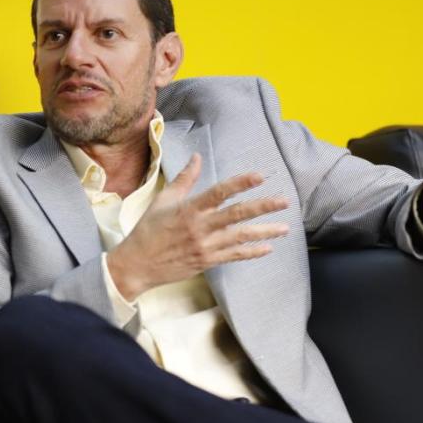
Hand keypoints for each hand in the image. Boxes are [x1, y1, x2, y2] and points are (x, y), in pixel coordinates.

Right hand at [106, 154, 288, 300]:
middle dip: (262, 207)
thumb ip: (184, 179)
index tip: (259, 176)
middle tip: (284, 201)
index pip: (219, 192)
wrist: (137, 264)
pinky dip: (252, 252)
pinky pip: (234, 256)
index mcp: (189, 209)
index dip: (240, 184)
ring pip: (240, 237)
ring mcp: (205, 246)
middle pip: (237, 215)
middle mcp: (200, 227)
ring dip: (265, 232)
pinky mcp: (207, 261)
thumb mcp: (163, 200)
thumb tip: (197, 157)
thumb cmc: (148, 229)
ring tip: (285, 228)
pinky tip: (268, 247)